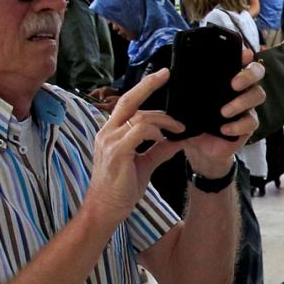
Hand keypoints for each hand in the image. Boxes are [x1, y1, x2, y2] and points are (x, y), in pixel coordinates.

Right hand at [83, 70, 188, 225]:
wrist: (105, 210)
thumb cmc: (121, 189)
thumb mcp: (145, 164)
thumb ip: (160, 149)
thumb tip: (178, 138)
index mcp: (111, 132)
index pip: (127, 103)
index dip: (143, 89)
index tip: (161, 77)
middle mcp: (107, 132)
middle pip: (129, 100)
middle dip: (148, 84)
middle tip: (166, 73)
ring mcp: (110, 140)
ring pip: (140, 116)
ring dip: (163, 121)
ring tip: (178, 129)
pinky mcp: (117, 151)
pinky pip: (140, 131)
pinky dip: (156, 132)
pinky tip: (165, 139)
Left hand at [180, 51, 264, 178]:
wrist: (198, 146)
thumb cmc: (193, 118)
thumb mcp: (186, 101)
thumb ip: (182, 87)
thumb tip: (167, 72)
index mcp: (228, 77)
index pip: (242, 60)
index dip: (245, 55)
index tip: (243, 55)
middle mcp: (241, 88)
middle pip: (257, 72)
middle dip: (248, 75)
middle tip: (233, 84)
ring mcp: (247, 106)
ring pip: (258, 95)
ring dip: (241, 102)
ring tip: (224, 111)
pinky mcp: (248, 125)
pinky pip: (251, 122)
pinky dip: (238, 126)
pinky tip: (224, 129)